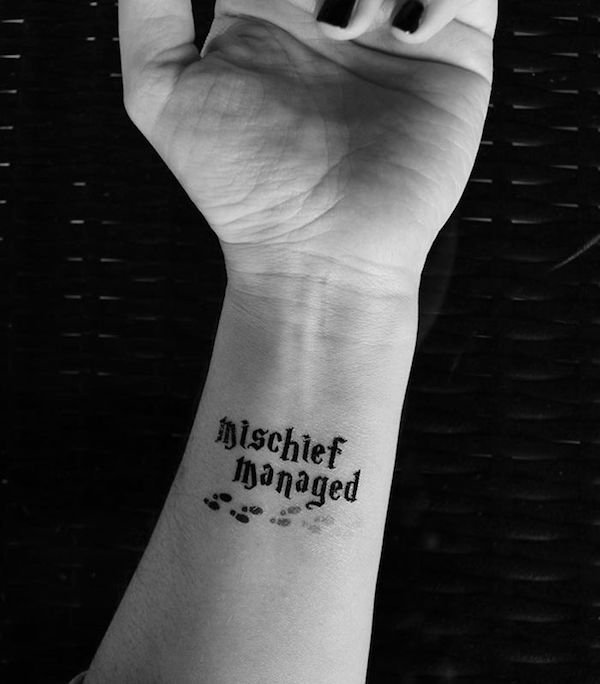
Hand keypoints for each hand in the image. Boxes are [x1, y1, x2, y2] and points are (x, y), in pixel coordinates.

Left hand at [119, 0, 496, 293]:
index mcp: (267, 4)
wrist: (320, 253)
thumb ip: (147, 11)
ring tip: (349, 27)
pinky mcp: (453, 55)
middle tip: (319, 14)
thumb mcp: (160, 93)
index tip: (285, 4)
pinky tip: (401, 33)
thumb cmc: (243, 189)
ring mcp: (394, 27)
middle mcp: (333, 7)